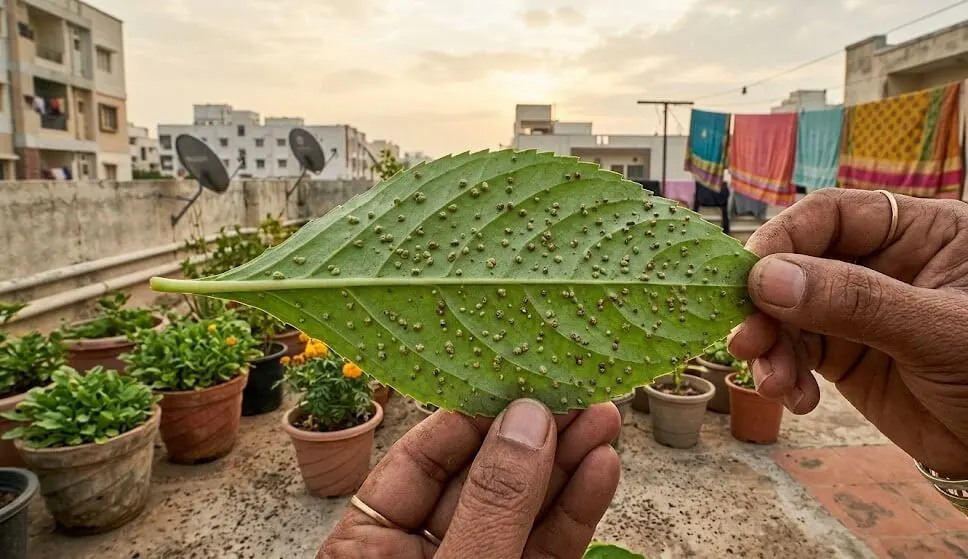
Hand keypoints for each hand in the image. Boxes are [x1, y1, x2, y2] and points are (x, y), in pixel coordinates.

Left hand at [319, 399, 621, 557]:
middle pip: (481, 479)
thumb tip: (527, 422)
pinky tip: (601, 469)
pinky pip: (548, 548)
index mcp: (369, 546)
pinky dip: (576, 512)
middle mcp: (422, 552)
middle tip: (577, 387)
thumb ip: (490, 508)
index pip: (421, 459)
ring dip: (566, 465)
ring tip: (604, 416)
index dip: (474, 416)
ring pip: (524, 510)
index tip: (522, 378)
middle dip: (533, 435)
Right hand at [729, 188, 967, 477]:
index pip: (831, 217)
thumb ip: (854, 300)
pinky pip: (797, 354)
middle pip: (797, 266)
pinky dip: (785, 376)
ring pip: (788, 314)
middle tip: (745, 342)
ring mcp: (859, 311)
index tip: (748, 279)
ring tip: (772, 383)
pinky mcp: (846, 355)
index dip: (783, 241)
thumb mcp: (936, 330)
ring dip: (771, 349)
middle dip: (766, 307)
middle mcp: (882, 265)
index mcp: (919, 233)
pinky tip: (797, 400)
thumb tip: (767, 278)